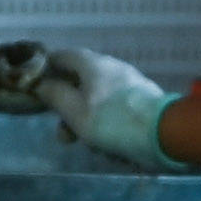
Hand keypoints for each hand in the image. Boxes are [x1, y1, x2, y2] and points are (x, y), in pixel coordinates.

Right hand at [24, 46, 180, 167]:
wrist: (163, 132)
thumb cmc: (112, 121)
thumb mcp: (75, 111)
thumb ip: (55, 95)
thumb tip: (41, 84)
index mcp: (93, 63)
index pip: (63, 56)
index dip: (47, 68)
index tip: (36, 86)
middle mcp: (112, 66)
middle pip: (81, 81)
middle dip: (69, 108)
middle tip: (63, 133)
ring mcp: (130, 82)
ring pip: (99, 99)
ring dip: (88, 121)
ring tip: (89, 145)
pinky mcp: (143, 99)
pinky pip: (116, 109)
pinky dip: (107, 124)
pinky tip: (110, 145)